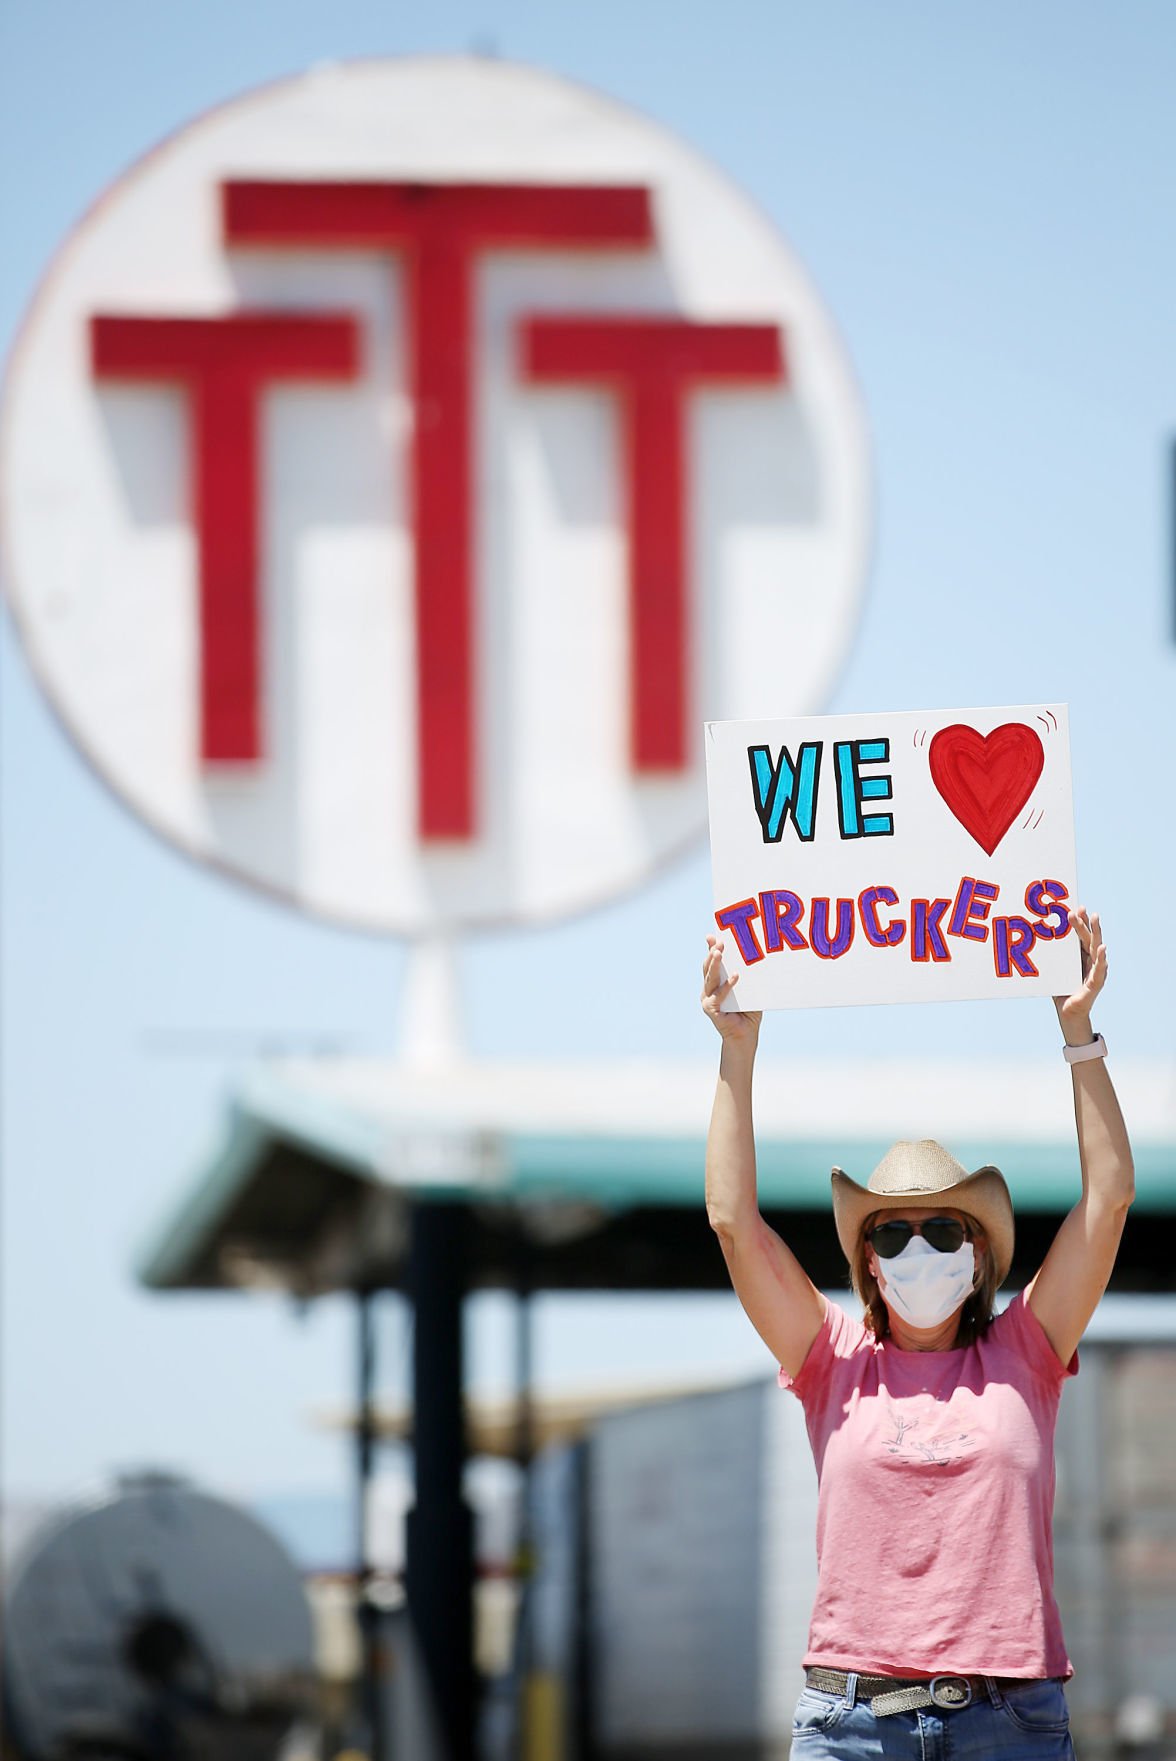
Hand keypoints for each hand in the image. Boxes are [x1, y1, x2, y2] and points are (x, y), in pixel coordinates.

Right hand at [702, 935, 761, 1046]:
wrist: (745, 1036)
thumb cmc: (748, 1011)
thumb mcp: (748, 989)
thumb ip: (746, 975)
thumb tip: (755, 956)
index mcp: (715, 983)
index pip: (712, 962)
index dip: (710, 948)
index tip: (712, 934)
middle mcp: (708, 990)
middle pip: (708, 967)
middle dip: (712, 952)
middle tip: (718, 941)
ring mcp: (707, 999)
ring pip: (710, 978)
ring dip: (715, 964)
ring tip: (719, 952)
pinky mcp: (711, 1010)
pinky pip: (719, 995)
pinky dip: (727, 985)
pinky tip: (736, 976)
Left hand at [1053, 905, 1106, 1042]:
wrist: (1067, 1013)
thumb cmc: (1060, 990)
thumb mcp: (1053, 969)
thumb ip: (1049, 957)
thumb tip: (1029, 941)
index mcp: (1080, 957)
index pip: (1080, 936)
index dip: (1078, 922)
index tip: (1073, 907)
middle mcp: (1090, 961)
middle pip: (1088, 938)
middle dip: (1084, 922)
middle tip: (1079, 907)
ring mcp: (1095, 970)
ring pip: (1096, 947)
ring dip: (1095, 931)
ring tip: (1095, 917)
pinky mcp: (1096, 982)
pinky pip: (1099, 968)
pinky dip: (1102, 957)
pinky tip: (1102, 947)